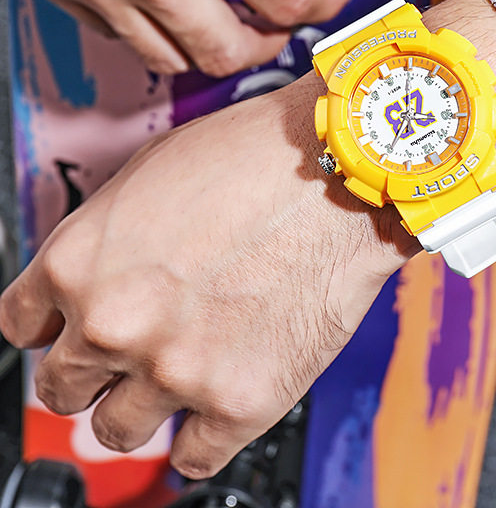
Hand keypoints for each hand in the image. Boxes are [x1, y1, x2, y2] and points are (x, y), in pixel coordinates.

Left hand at [0, 0, 495, 476]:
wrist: (344, 171)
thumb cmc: (260, 155)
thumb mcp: (152, 170)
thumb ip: (105, 237)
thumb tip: (97, 275)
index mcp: (77, 263)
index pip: (23, 327)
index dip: (51, 328)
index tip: (73, 332)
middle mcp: (113, 325)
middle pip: (62, 388)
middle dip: (92, 371)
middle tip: (131, 352)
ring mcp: (174, 370)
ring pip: (117, 431)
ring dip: (140, 408)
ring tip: (180, 374)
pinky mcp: (240, 402)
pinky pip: (192, 459)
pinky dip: (198, 438)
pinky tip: (215, 402)